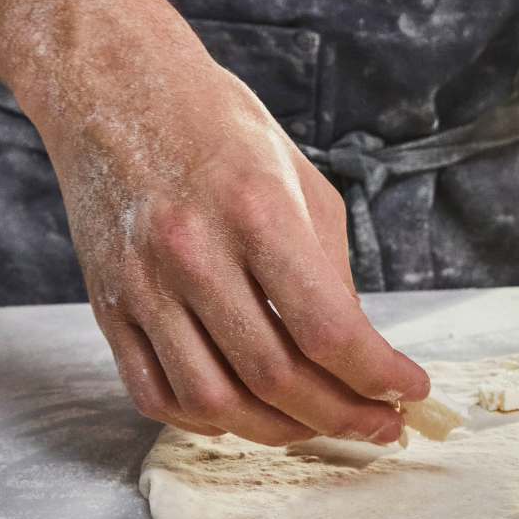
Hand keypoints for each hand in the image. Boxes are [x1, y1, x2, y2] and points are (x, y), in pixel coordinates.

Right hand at [42, 46, 427, 445]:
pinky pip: (154, 394)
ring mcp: (141, 285)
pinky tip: (245, 414)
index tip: (411, 392)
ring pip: (214, 401)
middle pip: (275, 377)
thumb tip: (358, 355)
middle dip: (342, 417)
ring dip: (279, 431)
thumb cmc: (220, 128)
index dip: (379, 377)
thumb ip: (331, 272)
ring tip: (318, 424)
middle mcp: (192, 253)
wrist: (114, 87)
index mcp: (256, 213)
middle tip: (381, 425)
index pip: (328, 329)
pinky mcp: (106, 305)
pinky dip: (206, 422)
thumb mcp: (301, 182)